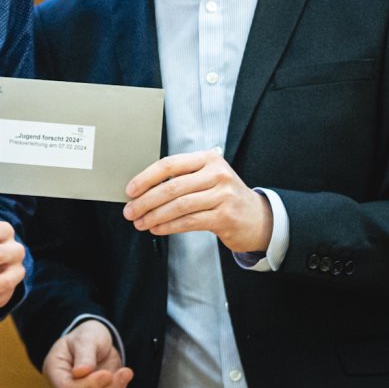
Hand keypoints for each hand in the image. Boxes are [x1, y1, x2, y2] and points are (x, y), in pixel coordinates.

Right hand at [42, 320, 132, 387]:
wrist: (97, 344)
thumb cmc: (88, 337)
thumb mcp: (86, 337)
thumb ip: (84, 354)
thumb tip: (80, 372)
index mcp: (54, 371)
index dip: (88, 386)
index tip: (107, 374)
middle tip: (125, 372)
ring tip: (125, 373)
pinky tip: (122, 378)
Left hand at [123, 148, 271, 252]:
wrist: (258, 218)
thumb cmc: (224, 196)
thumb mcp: (208, 178)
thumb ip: (181, 179)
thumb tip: (143, 190)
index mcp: (208, 159)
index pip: (170, 164)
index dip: (146, 177)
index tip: (130, 190)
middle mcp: (217, 174)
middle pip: (172, 186)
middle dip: (146, 200)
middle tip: (130, 210)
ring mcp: (223, 195)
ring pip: (179, 205)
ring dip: (154, 215)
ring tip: (140, 222)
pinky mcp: (225, 216)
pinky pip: (189, 221)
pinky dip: (169, 226)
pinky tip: (157, 229)